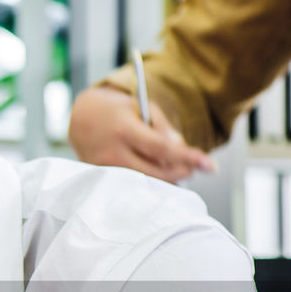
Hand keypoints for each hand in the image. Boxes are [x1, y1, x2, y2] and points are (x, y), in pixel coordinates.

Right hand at [69, 85, 215, 182]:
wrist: (80, 119)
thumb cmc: (115, 110)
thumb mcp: (141, 108)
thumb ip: (162, 128)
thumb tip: (179, 150)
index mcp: (126, 130)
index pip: (164, 149)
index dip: (189, 158)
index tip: (211, 166)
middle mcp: (114, 153)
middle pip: (158, 172)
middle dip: (180, 171)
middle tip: (191, 167)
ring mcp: (106, 169)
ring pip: (146, 182)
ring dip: (165, 177)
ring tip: (171, 166)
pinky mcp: (103, 178)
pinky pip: (133, 183)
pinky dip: (147, 178)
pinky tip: (152, 169)